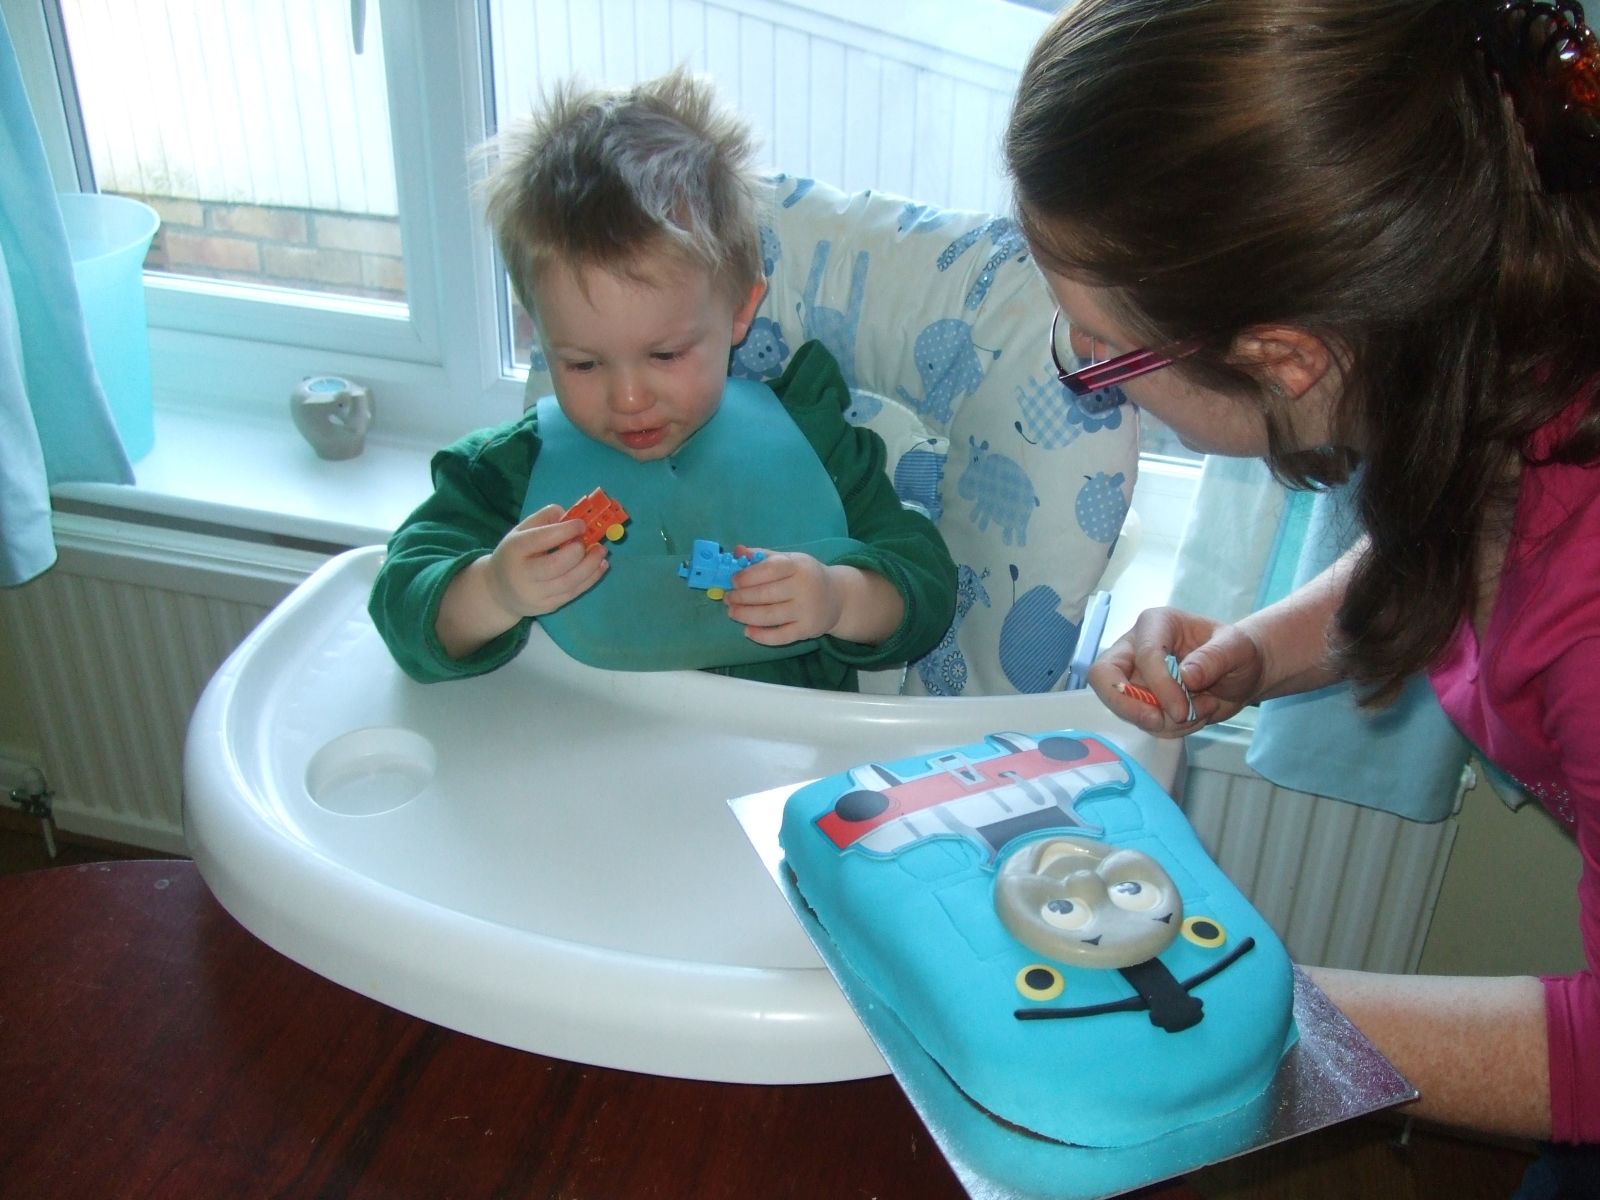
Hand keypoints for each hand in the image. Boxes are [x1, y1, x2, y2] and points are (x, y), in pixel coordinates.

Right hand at [435, 503, 607, 657]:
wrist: (498, 591)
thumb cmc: (514, 555)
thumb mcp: (520, 532)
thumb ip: (543, 519)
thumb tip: (569, 515)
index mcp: (514, 550)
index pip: (540, 540)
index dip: (564, 531)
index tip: (581, 524)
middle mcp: (522, 575)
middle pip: (555, 565)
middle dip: (578, 552)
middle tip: (593, 542)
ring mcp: (535, 594)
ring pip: (569, 582)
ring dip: (590, 566)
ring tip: (602, 552)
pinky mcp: (547, 606)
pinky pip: (573, 593)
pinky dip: (591, 579)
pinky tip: (600, 566)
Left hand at [722, 549, 842, 646]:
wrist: (838, 598)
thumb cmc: (806, 576)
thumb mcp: (790, 560)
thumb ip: (764, 556)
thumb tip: (737, 551)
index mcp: (798, 566)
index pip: (770, 569)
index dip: (748, 576)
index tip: (733, 581)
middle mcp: (804, 588)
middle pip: (765, 594)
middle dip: (741, 597)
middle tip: (727, 598)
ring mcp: (806, 610)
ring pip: (769, 616)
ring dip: (745, 615)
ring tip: (732, 612)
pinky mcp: (806, 630)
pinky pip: (780, 636)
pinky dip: (761, 636)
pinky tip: (747, 631)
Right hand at [1088, 606, 1265, 735]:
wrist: (1241, 674)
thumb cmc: (1238, 651)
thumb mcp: (1237, 648)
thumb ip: (1214, 658)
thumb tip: (1186, 676)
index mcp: (1156, 624)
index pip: (1144, 653)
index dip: (1160, 684)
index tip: (1183, 710)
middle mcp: (1136, 648)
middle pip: (1103, 675)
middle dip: (1126, 704)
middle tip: (1155, 721)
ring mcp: (1134, 677)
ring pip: (1124, 706)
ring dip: (1164, 720)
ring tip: (1201, 709)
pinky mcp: (1141, 702)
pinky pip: (1143, 723)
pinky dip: (1171, 729)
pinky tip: (1195, 715)